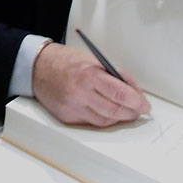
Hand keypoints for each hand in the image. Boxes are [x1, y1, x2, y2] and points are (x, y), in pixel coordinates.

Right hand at [31, 42, 150, 126]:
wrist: (38, 68)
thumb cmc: (65, 61)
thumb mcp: (93, 60)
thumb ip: (114, 75)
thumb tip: (133, 90)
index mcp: (89, 75)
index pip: (120, 93)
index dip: (137, 102)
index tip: (144, 105)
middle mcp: (80, 93)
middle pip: (115, 111)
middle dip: (132, 112)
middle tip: (139, 110)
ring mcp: (73, 107)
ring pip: (105, 121)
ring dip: (119, 117)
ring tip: (124, 111)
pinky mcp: (67, 117)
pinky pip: (91, 122)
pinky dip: (102, 119)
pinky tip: (106, 112)